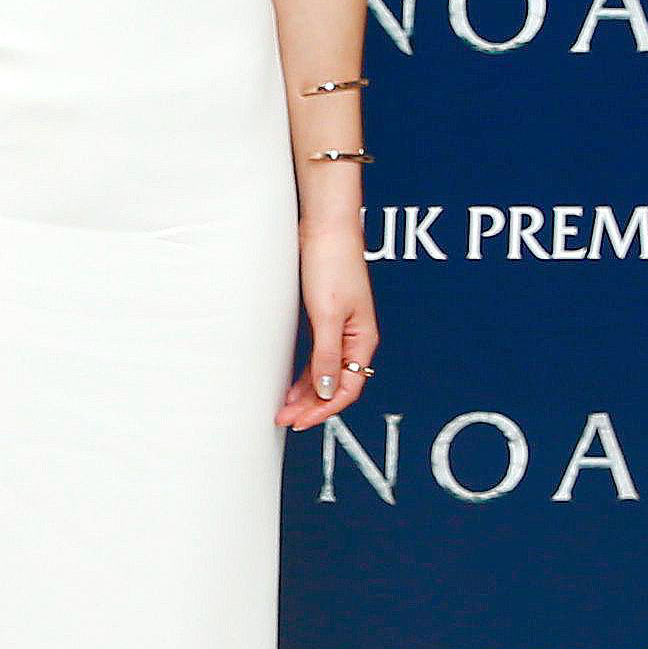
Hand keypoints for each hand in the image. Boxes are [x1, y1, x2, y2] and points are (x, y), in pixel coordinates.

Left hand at [275, 218, 374, 426]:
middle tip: (285, 420)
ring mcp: (340, 329)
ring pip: (325, 373)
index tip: (299, 421)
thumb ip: (327, 356)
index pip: (348, 389)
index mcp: (363, 340)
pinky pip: (318, 357)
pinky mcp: (325, 318)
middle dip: (311, 406)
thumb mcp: (327, 315)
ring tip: (284, 408)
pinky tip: (291, 384)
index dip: (324, 409)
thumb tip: (327, 391)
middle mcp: (355, 338)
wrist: (324, 227)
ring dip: (306, 393)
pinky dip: (304, 374)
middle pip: (336, 385)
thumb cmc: (331, 263)